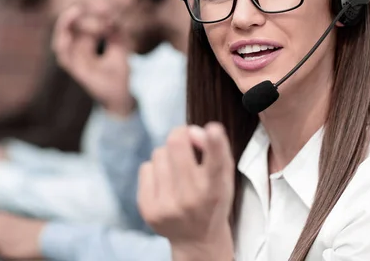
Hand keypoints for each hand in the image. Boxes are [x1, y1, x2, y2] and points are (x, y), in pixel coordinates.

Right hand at [53, 5, 134, 116]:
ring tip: (75, 11)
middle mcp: (78, 51)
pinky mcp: (75, 70)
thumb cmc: (119, 74)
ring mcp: (74, 61)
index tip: (103, 6)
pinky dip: (63, 44)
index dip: (89, 13)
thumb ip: (117, 34)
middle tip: (83, 4)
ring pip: (61, 40)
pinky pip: (63, 57)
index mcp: (87, 45)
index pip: (82, 25)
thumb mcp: (121, 49)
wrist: (120, 96)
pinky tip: (68, 34)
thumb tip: (112, 18)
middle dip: (73, 14)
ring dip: (65, 25)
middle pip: (68, 29)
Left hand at [138, 123, 235, 260]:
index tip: (214, 129)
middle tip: (186, 139)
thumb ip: (216, 150)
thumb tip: (191, 131)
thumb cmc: (212, 199)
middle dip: (180, 134)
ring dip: (168, 155)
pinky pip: (145, 167)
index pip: (216, 164)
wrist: (196, 240)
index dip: (214, 144)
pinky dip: (155, 170)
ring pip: (159, 153)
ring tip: (177, 172)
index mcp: (215, 190)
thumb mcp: (224, 177)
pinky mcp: (147, 209)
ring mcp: (166, 206)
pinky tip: (165, 184)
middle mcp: (191, 199)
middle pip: (176, 145)